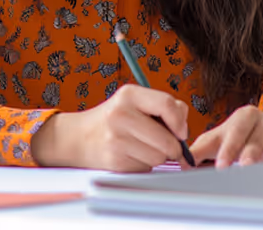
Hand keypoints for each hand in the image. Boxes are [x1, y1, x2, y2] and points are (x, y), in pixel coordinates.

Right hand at [31, 84, 189, 171]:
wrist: (79, 137)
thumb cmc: (113, 119)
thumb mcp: (134, 102)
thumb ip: (163, 106)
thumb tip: (183, 126)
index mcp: (129, 95)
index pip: (167, 104)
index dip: (180, 121)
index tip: (181, 131)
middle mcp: (121, 115)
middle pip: (167, 139)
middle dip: (171, 146)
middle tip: (163, 144)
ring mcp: (116, 139)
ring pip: (159, 157)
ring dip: (157, 157)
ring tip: (142, 147)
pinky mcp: (115, 161)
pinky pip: (145, 168)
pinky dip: (144, 165)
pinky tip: (131, 155)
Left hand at [189, 105, 262, 168]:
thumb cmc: (244, 137)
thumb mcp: (221, 139)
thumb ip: (201, 149)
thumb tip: (182, 161)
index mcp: (244, 116)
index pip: (234, 130)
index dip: (228, 147)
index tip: (221, 164)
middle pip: (253, 133)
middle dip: (245, 150)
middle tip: (239, 166)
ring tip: (256, 165)